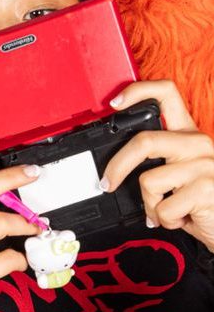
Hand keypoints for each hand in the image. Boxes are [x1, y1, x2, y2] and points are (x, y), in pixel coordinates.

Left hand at [101, 79, 213, 249]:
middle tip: (108, 183)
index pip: (166, 93)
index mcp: (187, 133)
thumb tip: (112, 161)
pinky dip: (163, 220)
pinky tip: (179, 218)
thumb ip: (155, 158)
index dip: (137, 92)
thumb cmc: (198, 199)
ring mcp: (204, 165)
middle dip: (117, 166)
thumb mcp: (178, 171)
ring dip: (149, 204)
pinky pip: (162, 207)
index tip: (114, 104)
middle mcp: (198, 143)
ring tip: (165, 208)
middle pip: (144, 141)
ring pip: (149, 180)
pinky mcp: (206, 189)